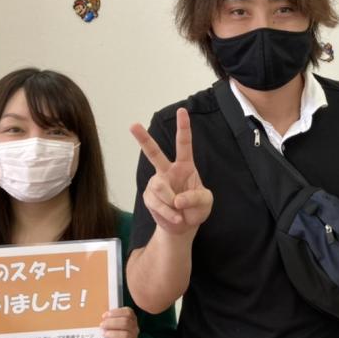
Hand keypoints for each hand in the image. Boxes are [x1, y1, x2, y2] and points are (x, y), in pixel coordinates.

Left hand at [101, 307, 138, 337]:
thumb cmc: (109, 332)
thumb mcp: (109, 323)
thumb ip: (107, 318)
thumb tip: (103, 317)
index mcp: (131, 319)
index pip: (128, 313)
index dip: (116, 313)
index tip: (104, 316)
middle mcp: (134, 329)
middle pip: (126, 322)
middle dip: (112, 323)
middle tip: (102, 325)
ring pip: (126, 335)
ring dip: (114, 334)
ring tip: (105, 334)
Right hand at [130, 108, 212, 236]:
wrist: (182, 226)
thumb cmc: (196, 209)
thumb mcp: (205, 202)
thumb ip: (196, 198)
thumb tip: (177, 199)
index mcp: (185, 166)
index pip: (184, 144)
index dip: (183, 127)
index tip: (182, 111)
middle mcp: (168, 171)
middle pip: (154, 153)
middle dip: (143, 139)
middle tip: (133, 124)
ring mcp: (157, 183)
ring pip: (158, 186)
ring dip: (170, 202)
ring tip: (179, 211)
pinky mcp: (148, 197)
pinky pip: (156, 203)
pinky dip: (167, 212)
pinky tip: (175, 217)